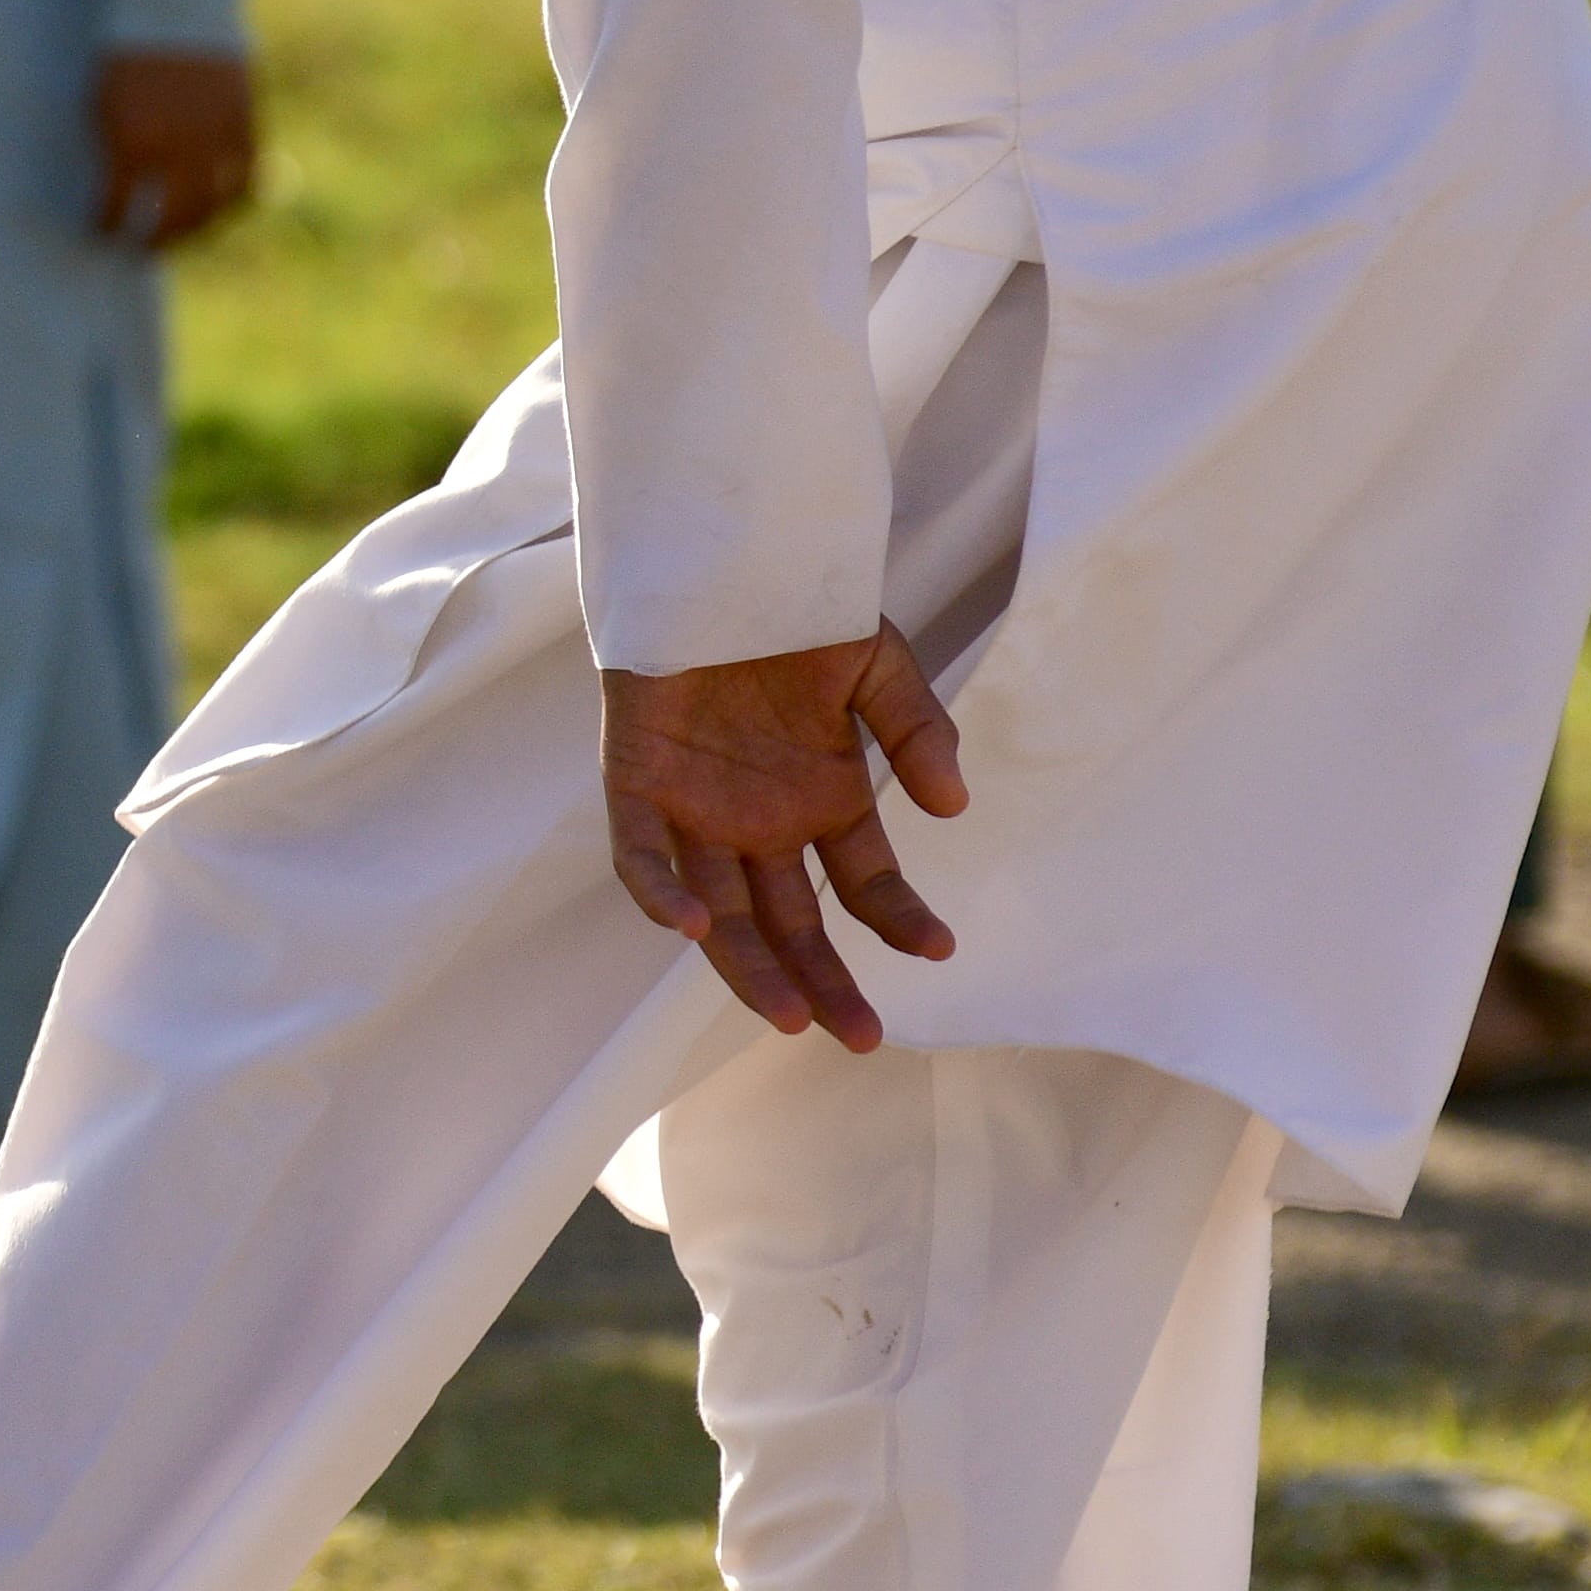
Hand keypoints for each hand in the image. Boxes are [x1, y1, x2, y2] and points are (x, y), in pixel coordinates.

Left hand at [89, 48, 257, 250]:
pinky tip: (215, 213)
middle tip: (141, 247)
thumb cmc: (125, 52)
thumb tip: (116, 200)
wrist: (173, 1)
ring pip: (212, 208)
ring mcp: (214, 135)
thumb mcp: (101, 101)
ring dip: (196, 233)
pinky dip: (232, 204)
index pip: (116, 207)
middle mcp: (175, 144)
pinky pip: (245, 181)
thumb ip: (109, 152)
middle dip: (153, 240)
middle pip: (169, 218)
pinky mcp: (244, 122)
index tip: (102, 232)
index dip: (107, 226)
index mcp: (128, 138)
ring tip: (179, 239)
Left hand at [603, 628, 963, 1048]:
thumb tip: (953, 807)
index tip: (937, 946)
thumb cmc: (795, 607)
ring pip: (720, 913)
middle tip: (861, 1036)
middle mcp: (760, 820)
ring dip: (750, 968)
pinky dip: (660, 894)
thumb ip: (916, 732)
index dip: (897, 918)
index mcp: (821, 799)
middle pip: (790, 922)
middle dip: (824, 980)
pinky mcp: (637, 785)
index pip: (863, 884)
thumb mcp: (877, 665)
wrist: (716, 554)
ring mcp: (698, 810)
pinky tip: (692, 925)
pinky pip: (641, 857)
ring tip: (790, 1016)